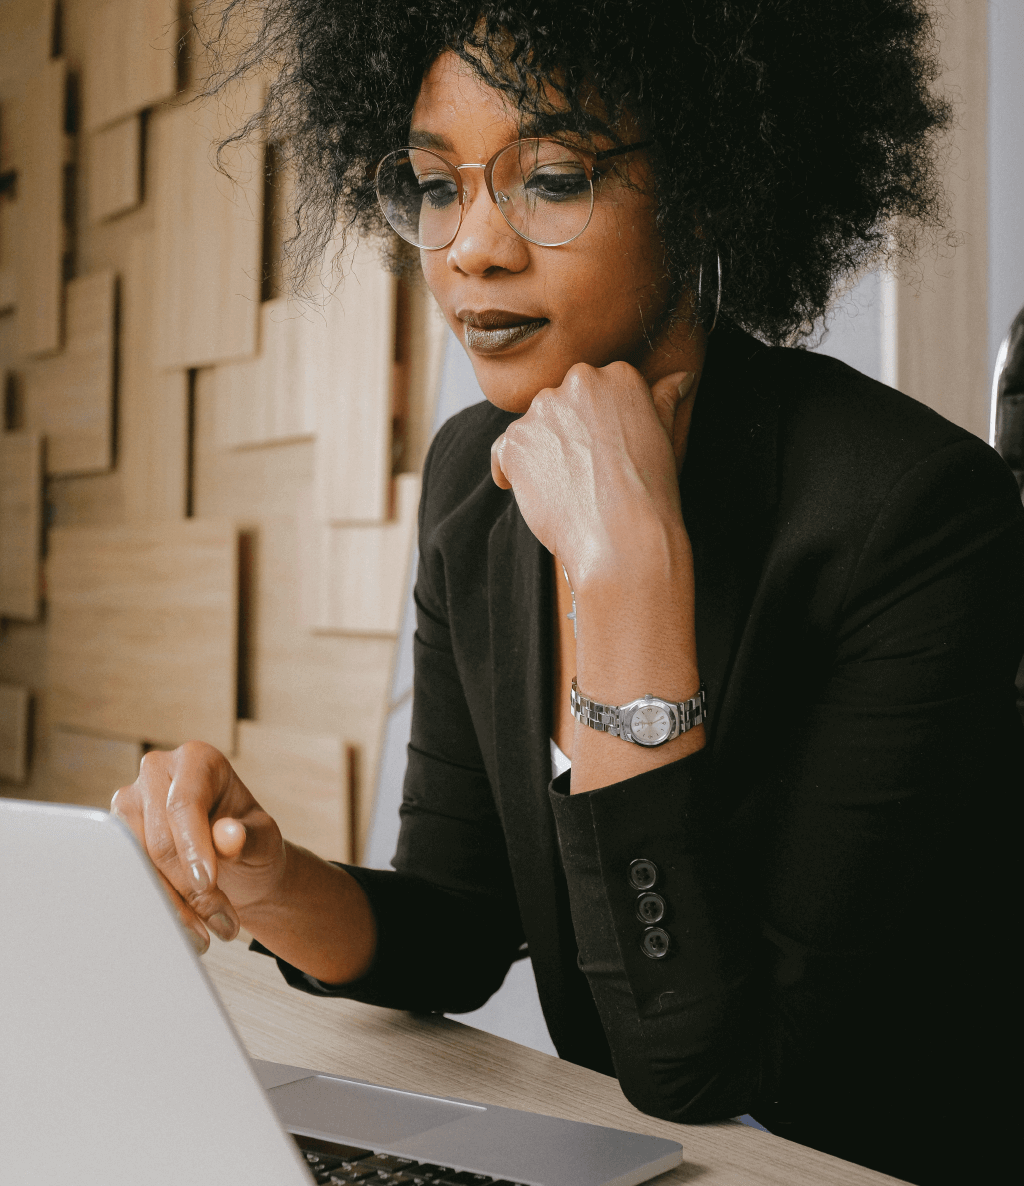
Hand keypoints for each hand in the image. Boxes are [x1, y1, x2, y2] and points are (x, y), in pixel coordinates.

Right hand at [110, 741, 285, 954]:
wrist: (237, 865)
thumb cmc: (251, 842)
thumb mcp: (264, 840)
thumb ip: (251, 836)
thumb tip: (228, 835)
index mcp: (198, 760)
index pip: (184, 804)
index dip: (192, 846)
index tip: (207, 884)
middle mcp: (156, 772)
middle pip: (159, 840)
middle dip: (190, 888)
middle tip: (222, 921)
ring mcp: (129, 803)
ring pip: (137, 864)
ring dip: (172, 905)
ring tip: (205, 933)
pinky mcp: (116, 836)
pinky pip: (126, 877)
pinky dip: (155, 906)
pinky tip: (179, 928)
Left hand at [490, 362, 698, 586]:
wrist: (623, 536)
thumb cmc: (649, 492)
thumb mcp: (664, 437)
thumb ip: (663, 400)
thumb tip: (681, 377)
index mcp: (617, 375)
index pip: (594, 390)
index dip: (597, 425)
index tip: (604, 452)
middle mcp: (577, 382)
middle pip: (561, 404)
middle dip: (566, 433)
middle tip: (586, 472)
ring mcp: (542, 411)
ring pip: (533, 427)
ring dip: (541, 451)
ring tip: (566, 486)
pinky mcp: (515, 441)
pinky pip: (503, 452)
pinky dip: (512, 471)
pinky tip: (535, 493)